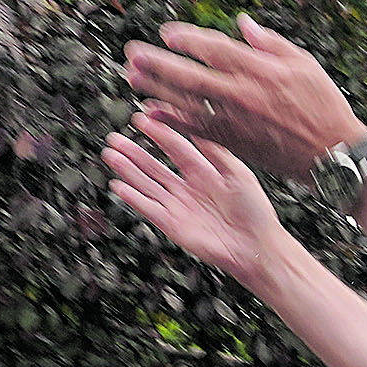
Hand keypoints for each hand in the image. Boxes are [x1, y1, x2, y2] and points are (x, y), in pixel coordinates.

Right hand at [104, 113, 288, 285]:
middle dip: (134, 152)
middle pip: (154, 166)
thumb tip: (198, 126)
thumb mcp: (238, 172)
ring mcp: (178, 207)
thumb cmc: (254, 211)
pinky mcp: (173, 226)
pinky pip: (148, 209)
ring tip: (110, 155)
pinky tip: (118, 186)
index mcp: (204, 173)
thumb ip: (216, 151)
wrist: (256, 246)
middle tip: (116, 138)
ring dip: (127, 171)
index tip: (143, 119)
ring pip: (147, 185)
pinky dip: (133, 198)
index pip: (176, 148)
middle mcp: (187, 189)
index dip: (159, 134)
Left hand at [123, 15, 365, 182]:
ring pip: (187, 102)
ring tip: (132, 77)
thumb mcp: (304, 64)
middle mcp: (242, 94)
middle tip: (132, 53)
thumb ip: (269, 43)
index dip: (188, 39)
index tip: (165, 33)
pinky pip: (195, 129)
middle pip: (191, 75)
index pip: (215, 49)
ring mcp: (235, 120)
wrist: (331, 152)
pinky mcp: (233, 142)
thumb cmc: (322, 103)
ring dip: (157, 89)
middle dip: (158, 63)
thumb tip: (241, 24)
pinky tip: (151, 113)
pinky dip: (171, 120)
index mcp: (260, 69)